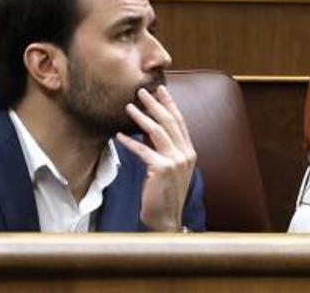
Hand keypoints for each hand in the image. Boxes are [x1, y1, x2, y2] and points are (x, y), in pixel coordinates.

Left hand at [116, 85, 197, 231]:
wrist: (167, 218)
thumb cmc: (165, 194)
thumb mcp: (169, 168)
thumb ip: (163, 149)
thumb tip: (149, 130)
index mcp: (189, 151)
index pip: (179, 121)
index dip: (170, 104)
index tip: (161, 90)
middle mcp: (185, 153)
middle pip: (169, 122)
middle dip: (155, 104)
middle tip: (143, 91)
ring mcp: (175, 161)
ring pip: (158, 132)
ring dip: (142, 117)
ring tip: (129, 107)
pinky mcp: (162, 169)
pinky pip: (143, 150)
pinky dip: (130, 142)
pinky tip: (119, 136)